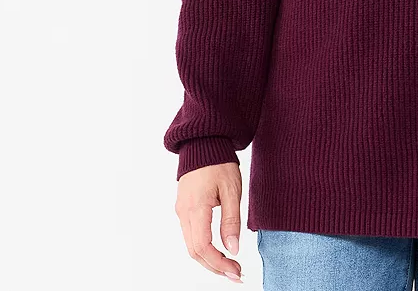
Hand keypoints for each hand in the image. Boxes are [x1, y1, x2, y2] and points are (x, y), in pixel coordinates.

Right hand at [175, 162, 244, 282]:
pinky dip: (204, 249)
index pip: (203, 247)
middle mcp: (184, 213)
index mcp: (196, 208)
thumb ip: (231, 220)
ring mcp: (182, 212)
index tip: (236, 270)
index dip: (219, 263)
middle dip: (215, 267)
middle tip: (236, 274)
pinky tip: (218, 251)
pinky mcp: (184, 209)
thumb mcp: (231, 189)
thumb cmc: (218, 162)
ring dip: (209, 260)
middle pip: (195, 252)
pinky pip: (191, 236)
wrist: (203, 143)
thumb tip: (233, 248)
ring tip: (230, 266)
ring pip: (192, 246)